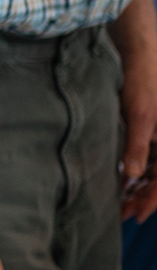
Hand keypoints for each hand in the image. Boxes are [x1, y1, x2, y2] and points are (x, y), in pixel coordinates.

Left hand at [121, 56, 156, 220]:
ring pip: (153, 170)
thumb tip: (133, 175)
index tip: (135, 215)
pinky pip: (147, 157)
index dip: (153, 200)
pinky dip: (134, 170)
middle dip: (142, 197)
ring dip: (137, 186)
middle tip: (121, 213)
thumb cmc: (144, 83)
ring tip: (117, 201)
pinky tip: (119, 179)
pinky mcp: (152, 130)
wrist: (141, 55)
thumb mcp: (140, 116)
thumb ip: (137, 146)